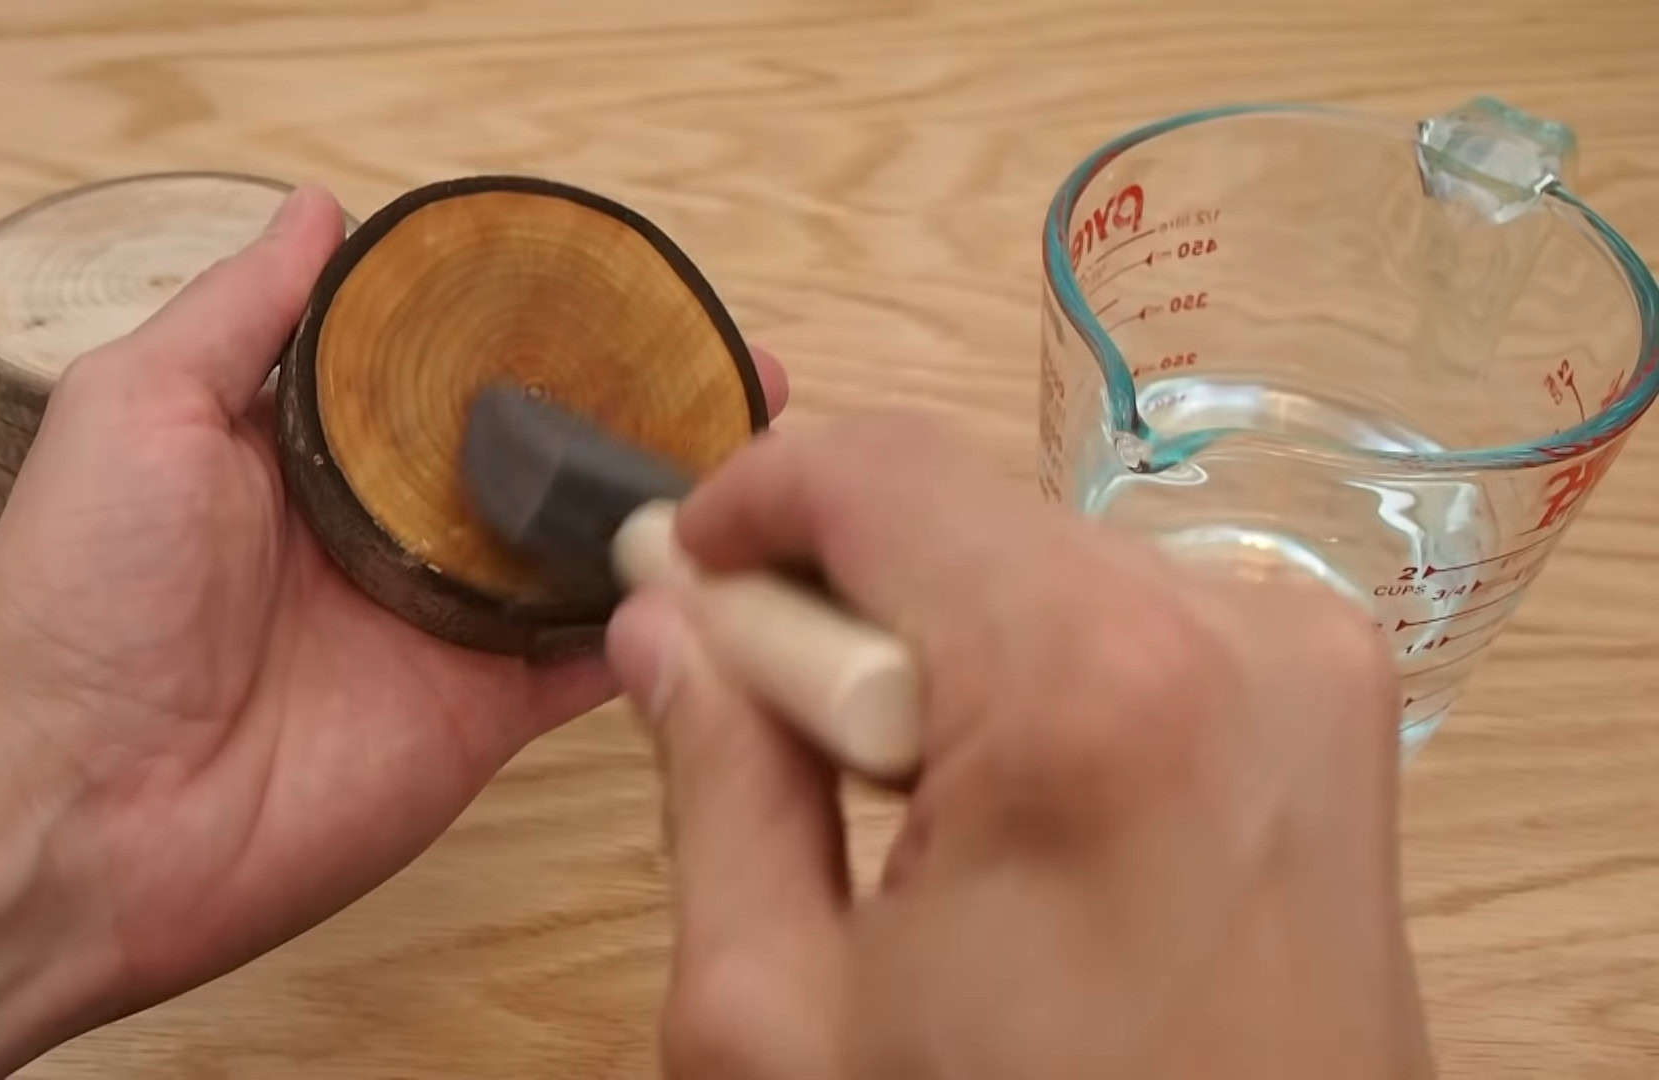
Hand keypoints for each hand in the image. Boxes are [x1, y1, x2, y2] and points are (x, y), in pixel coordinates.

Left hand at [0, 184, 786, 1076]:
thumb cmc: (84, 597)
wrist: (78, 810)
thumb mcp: (142, 408)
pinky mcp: (480, 714)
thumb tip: (320, 209)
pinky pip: (587, 663)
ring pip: (578, 552)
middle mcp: (392, 532)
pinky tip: (725, 572)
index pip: (448, 370)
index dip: (528, 328)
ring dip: (659, 503)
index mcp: (317, 452)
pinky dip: (655, 624)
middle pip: (534, 459)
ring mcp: (444, 625)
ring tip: (755, 446)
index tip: (615, 287)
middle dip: (626, 408)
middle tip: (725, 362)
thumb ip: (244, 314)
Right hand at [607, 417, 1429, 1078]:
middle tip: (779, 742)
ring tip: (921, 823)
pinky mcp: (1339, 707)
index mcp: (1094, 686)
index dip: (748, 502)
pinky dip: (1043, 682)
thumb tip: (664, 626)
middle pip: (964, 518)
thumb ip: (712, 784)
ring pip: (1044, 567)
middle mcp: (1238, 628)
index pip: (880, 473)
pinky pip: (1135, 623)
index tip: (680, 576)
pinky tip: (1023, 822)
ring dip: (943, 652)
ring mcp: (1312, 663)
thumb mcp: (784, 1017)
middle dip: (843, 604)